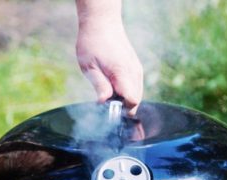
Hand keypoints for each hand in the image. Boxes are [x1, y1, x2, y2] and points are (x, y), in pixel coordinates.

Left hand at [76, 0, 142, 114]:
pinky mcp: (136, 67)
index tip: (108, 107)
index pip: (132, 100)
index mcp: (122, 72)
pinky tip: (114, 85)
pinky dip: (126, 91)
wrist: (103, 23)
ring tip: (108, 90)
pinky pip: (136, 87)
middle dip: (123, 106)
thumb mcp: (89, 66)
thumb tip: (104, 102)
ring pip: (137, 95)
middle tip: (106, 100)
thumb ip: (99, 85)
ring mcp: (137, 69)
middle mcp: (134, 72)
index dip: (122, 109)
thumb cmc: (93, 42)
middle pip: (136, 101)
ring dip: (124, 98)